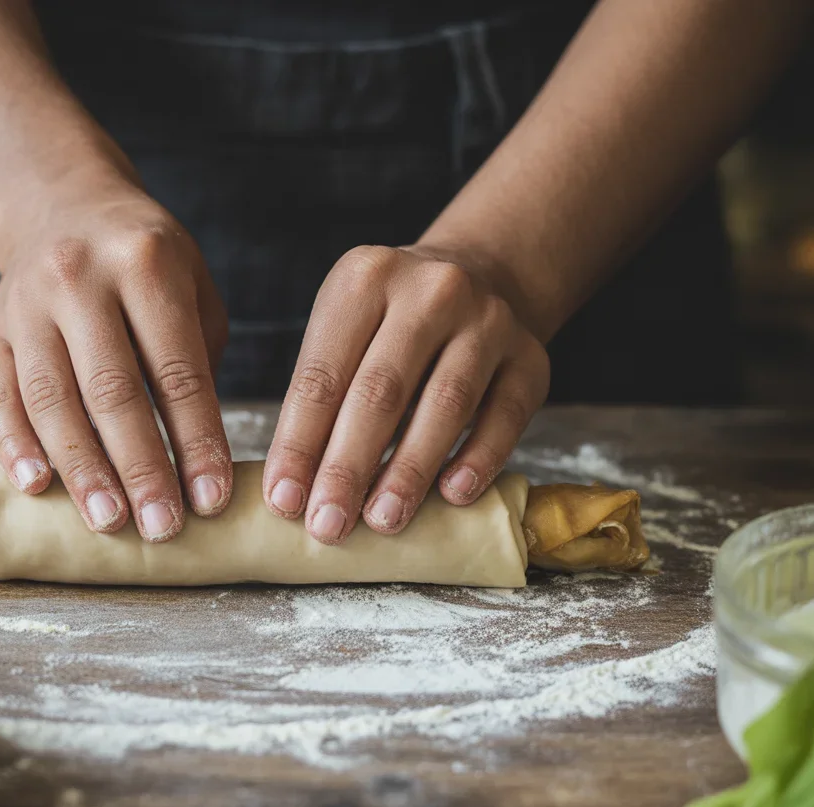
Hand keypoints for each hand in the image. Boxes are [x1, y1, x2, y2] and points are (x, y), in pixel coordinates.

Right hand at [0, 176, 231, 541]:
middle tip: (162, 528)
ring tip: (108, 522)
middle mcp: (79, 278)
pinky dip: (15, 445)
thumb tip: (198, 460)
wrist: (64, 207)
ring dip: (81, 469)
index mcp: (144, 264)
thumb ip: (196, 360)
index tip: (212, 499)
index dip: (196, 440)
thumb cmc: (146, 265)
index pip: (176, 370)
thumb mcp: (192, 288)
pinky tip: (37, 486)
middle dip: (141, 468)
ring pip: (51, 400)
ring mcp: (25, 304)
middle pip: (111, 390)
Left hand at [263, 244, 549, 544]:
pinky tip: (453, 495)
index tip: (283, 501)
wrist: (483, 274)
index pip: (322, 375)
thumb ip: (322, 397)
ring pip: (446, 404)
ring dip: (410, 471)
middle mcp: (429, 292)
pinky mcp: (530, 356)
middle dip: (348, 467)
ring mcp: (488, 320)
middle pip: (380, 391)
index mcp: (364, 280)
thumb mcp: (345, 329)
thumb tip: (294, 490)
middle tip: (328, 526)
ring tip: (383, 520)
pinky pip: (506, 415)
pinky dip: (478, 459)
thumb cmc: (391, 323)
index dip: (298, 444)